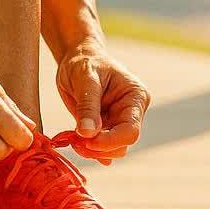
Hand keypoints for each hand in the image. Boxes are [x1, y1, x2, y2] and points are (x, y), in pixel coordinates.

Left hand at [55, 41, 149, 164]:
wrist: (77, 57)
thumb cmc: (85, 61)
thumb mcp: (85, 78)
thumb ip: (88, 106)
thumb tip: (88, 134)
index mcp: (136, 97)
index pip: (130, 131)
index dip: (109, 142)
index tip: (86, 141)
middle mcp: (132, 112)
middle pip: (123, 144)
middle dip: (100, 148)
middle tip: (76, 142)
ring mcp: (119, 120)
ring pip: (113, 149)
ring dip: (94, 151)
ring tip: (74, 140)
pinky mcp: (106, 126)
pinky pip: (102, 146)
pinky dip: (90, 149)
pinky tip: (78, 144)